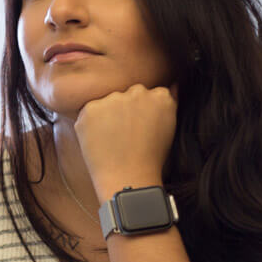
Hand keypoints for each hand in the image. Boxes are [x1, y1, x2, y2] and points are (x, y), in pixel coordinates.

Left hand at [73, 83, 176, 201]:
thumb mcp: (169, 128)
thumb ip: (169, 102)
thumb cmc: (151, 158)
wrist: (128, 178)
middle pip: (127, 95)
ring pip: (107, 102)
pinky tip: (100, 142)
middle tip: (125, 136)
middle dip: (124, 110)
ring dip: (106, 116)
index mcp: (161, 95)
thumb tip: (173, 83)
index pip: (147, 95)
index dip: (141, 114)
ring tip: (113, 141)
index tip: (140, 129)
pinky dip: (91, 125)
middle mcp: (137, 92)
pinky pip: (89, 112)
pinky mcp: (91, 108)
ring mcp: (113, 99)